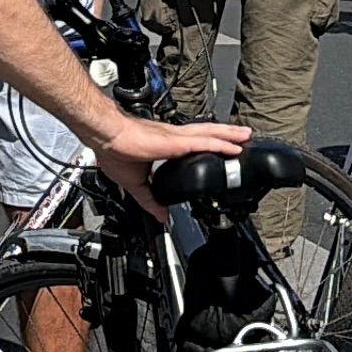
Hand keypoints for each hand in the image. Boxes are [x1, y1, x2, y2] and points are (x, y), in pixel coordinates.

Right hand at [90, 116, 253, 221]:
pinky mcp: (174, 141)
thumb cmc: (114, 150)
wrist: (106, 137)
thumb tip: (161, 217)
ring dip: (229, 135)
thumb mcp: (136, 183)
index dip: (209, 145)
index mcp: (166, 145)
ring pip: (209, 134)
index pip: (193, 144)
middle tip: (244, 138)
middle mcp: (174, 138)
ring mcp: (175, 138)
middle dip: (227, 135)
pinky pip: (202, 142)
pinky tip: (232, 146)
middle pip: (207, 134)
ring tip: (246, 136)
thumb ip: (150, 200)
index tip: (223, 150)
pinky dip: (219, 144)